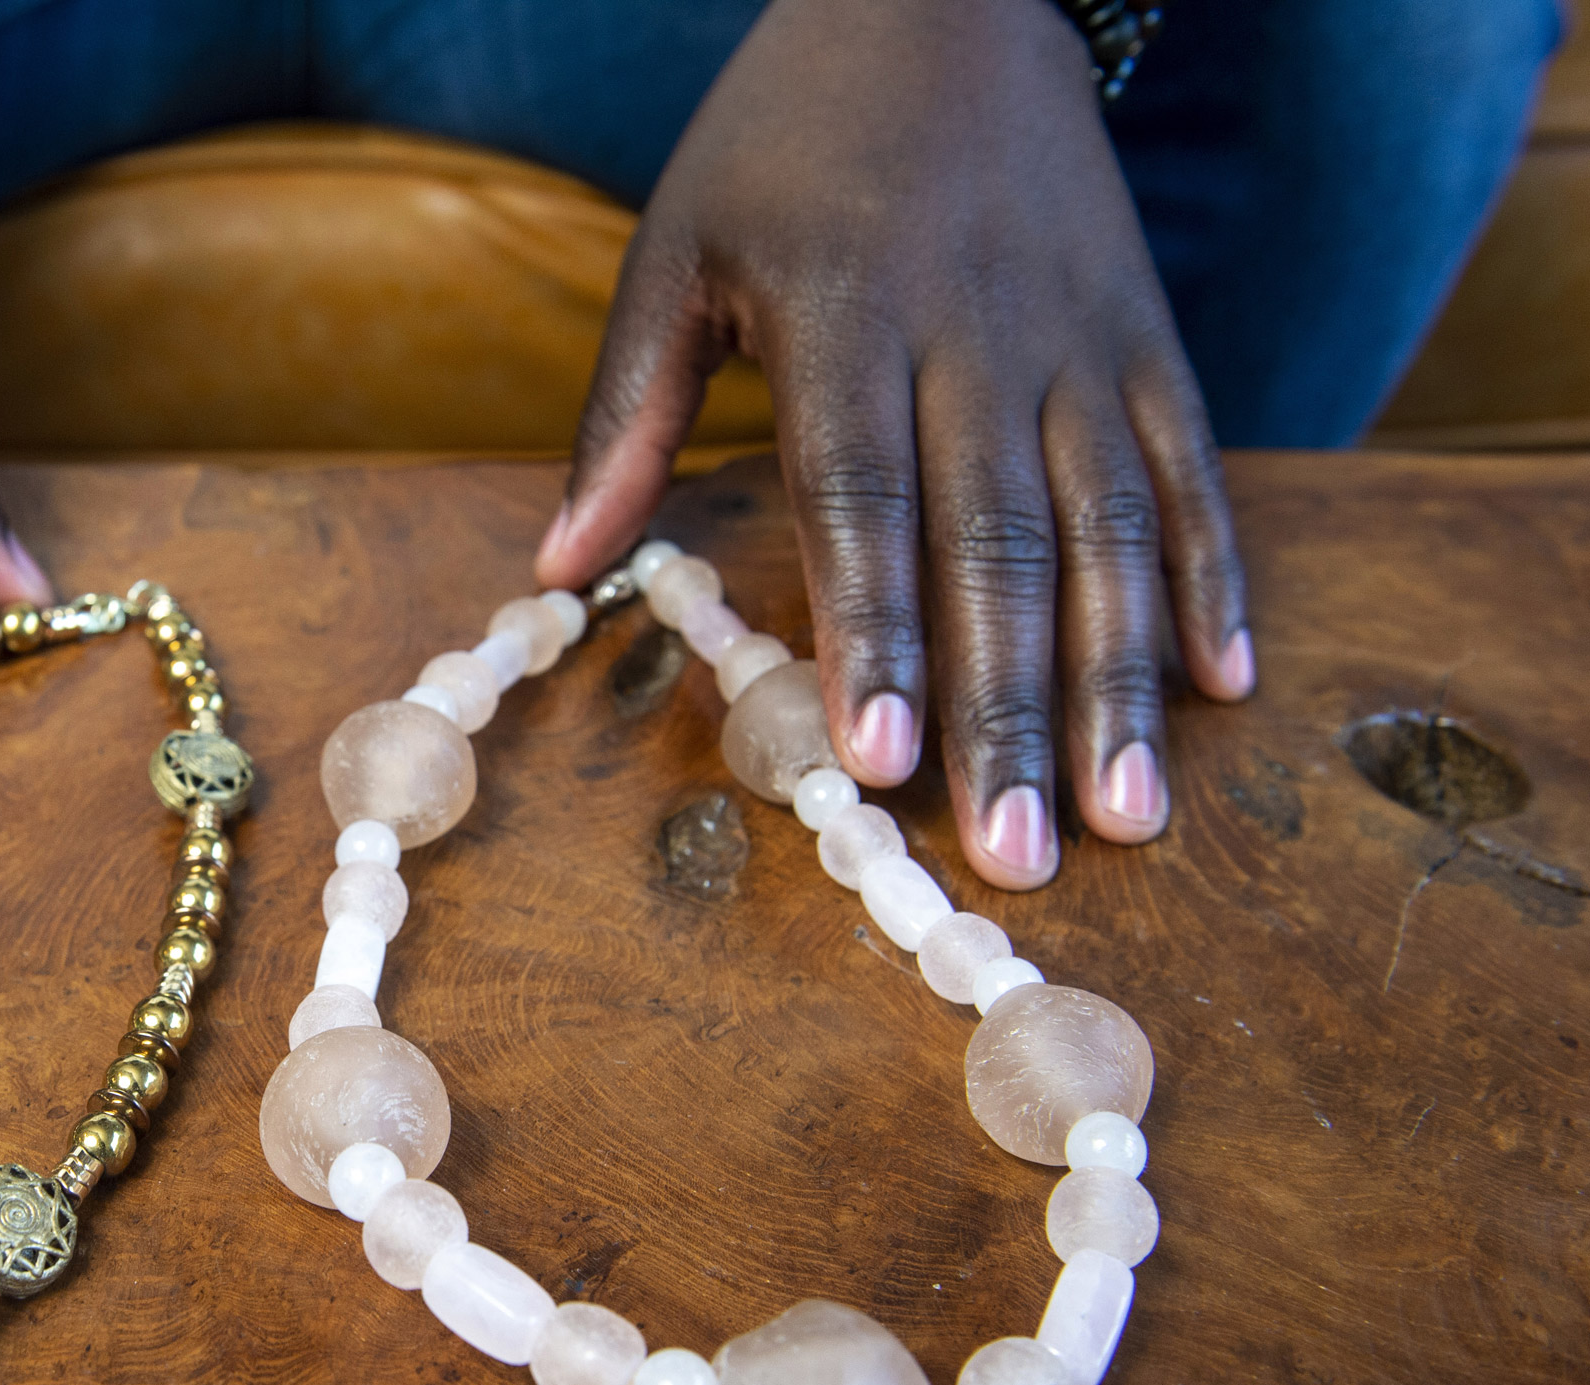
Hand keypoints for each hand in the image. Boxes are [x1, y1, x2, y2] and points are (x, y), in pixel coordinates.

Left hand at [536, 0, 1251, 889]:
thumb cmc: (783, 141)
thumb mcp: (676, 249)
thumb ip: (622, 414)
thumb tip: (552, 570)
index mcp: (847, 316)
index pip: (862, 497)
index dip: (873, 631)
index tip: (880, 757)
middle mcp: (979, 335)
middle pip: (999, 545)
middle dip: (1009, 706)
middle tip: (1013, 852)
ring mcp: (1082, 338)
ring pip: (1113, 528)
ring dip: (1123, 679)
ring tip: (1125, 812)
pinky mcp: (1150, 335)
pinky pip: (1194, 468)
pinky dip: (1213, 576)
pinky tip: (1223, 686)